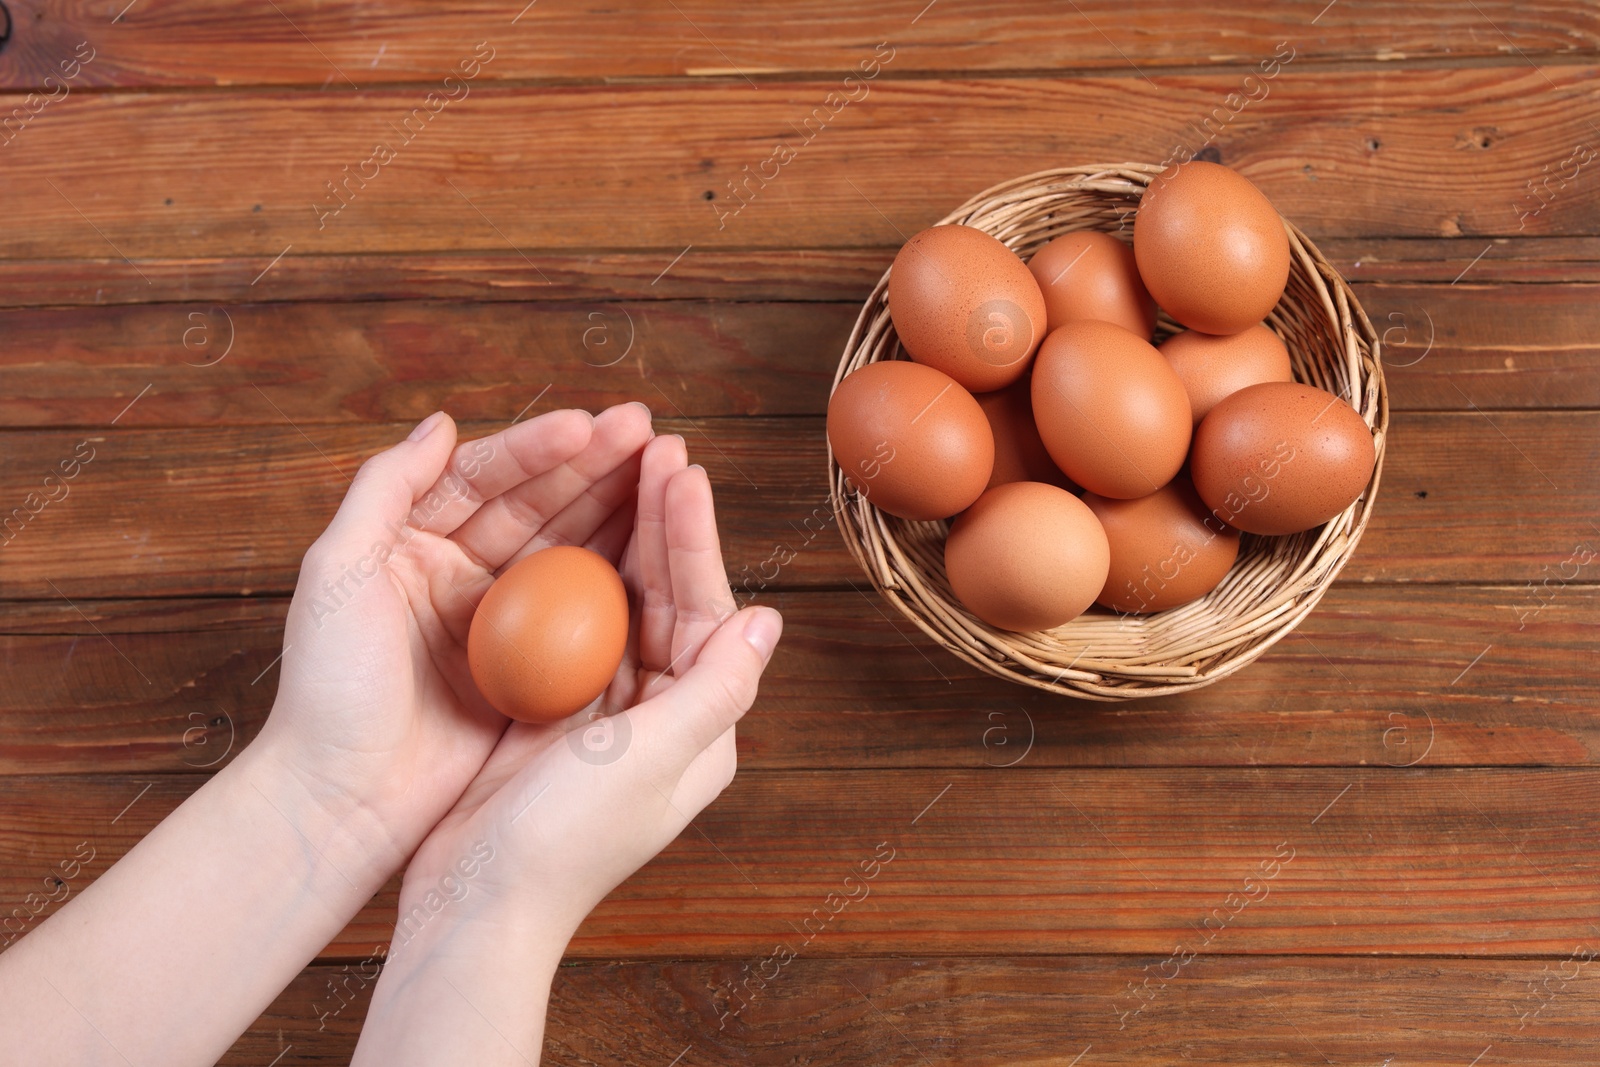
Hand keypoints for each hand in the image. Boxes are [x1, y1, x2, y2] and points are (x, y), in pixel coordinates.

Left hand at [255, 402, 655, 874]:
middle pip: (536, 503)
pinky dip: (619, 577)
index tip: (590, 427)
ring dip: (616, 508)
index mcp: (413, 543)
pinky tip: (657, 547)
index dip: (537, 448)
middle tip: (649, 431)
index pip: (484, 478)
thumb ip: (383, 489)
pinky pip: (583, 614)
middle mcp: (459, 573)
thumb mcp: (337, 574)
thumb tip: (442, 422)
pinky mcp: (528, 671)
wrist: (344, 800)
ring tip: (665, 470)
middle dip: (593, 465)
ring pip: (567, 549)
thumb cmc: (328, 689)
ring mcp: (499, 623)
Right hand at [351, 434, 782, 1063]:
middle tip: (657, 445)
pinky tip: (564, 528)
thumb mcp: (646, 759)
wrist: (475, 905)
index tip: (683, 471)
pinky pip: (576, 628)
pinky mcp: (559, 713)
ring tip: (623, 468)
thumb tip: (768, 622)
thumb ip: (712, 689)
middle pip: (669, 599)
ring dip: (623, 539)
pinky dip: (573, 578)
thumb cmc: (563, 841)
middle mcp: (665, 715)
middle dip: (664, 524)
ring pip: (624, 604)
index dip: (694, 539)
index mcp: (701, 727)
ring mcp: (610, 713)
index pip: (706, 611)